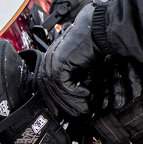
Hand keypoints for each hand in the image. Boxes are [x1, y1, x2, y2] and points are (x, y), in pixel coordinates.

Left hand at [36, 3, 101, 117]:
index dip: (51, 98)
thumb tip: (74, 92)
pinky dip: (76, 94)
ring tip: (84, 107)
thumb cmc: (93, 43)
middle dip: (58, 104)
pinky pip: (64, 87)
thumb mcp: (81, 62)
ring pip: (56, 91)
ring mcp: (52, 61)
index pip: (44, 82)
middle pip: (46, 89)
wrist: (98, 29)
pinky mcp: (60, 64)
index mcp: (51, 56)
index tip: (59, 110)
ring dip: (71, 102)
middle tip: (71, 114)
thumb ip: (74, 75)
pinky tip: (87, 94)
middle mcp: (48, 58)